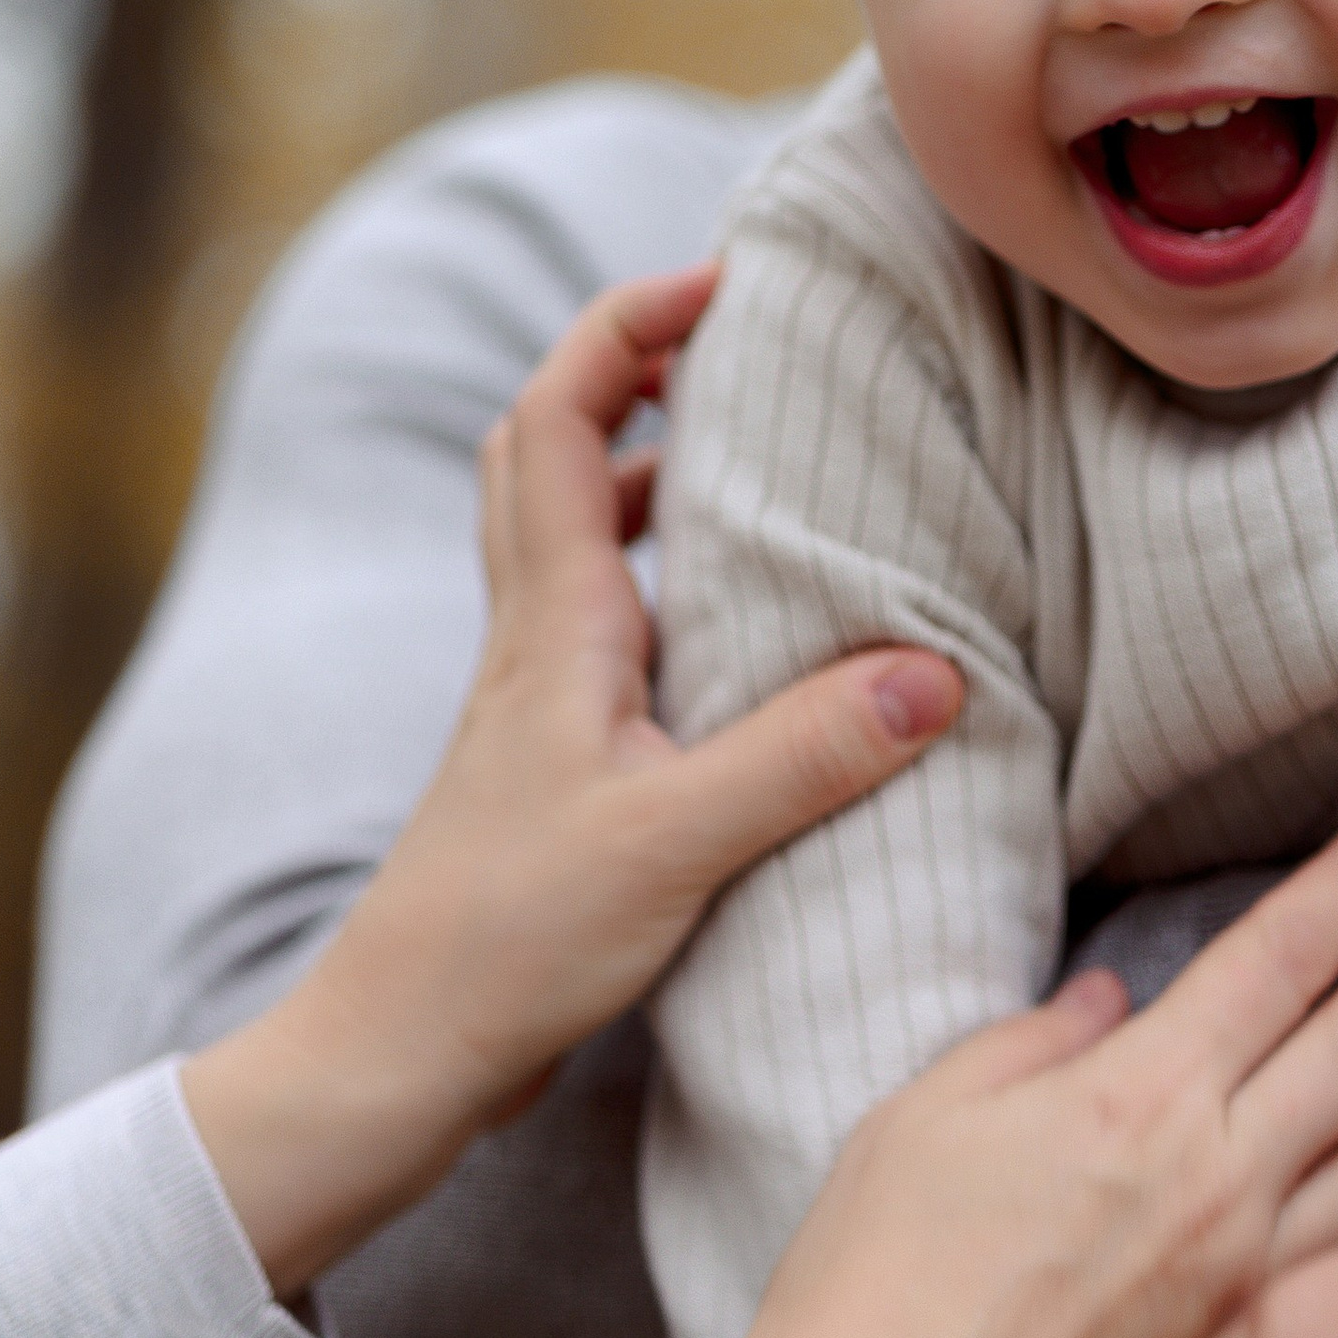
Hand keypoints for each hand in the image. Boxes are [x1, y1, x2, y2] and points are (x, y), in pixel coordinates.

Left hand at [183, 267, 964, 1295]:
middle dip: (630, 371)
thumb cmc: (506, 944)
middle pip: (545, 449)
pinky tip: (743, 634)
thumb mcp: (676, 846)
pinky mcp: (554, 761)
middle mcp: (533, 638)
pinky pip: (605, 624)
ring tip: (758, 468)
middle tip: (736, 347)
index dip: (626, 326)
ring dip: (646, 475)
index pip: (556, 413)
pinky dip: (666, 585)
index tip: (722, 283)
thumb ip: (804, 756)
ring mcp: (535, 700)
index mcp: (554, 622)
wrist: (400, 1054)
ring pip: (572, 537)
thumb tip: (936, 672)